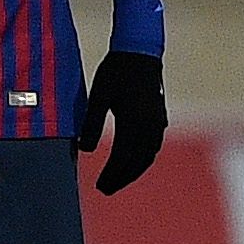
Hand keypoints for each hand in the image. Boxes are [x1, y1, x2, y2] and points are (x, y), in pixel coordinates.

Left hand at [75, 50, 165, 191]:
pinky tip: (134, 161)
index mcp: (134, 122)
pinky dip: (143, 158)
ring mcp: (158, 122)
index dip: (112, 174)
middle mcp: (150, 126)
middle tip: (106, 190)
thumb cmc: (115, 72)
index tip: (100, 186)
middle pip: (138, 161)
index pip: (123, 158)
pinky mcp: (159, 117)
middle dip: (122, 177)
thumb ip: (91, 123)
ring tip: (118, 180)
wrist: (139, 53)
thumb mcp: (98, 96)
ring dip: (134, 170)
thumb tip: (84, 150)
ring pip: (148, 155)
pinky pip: (153, 146)